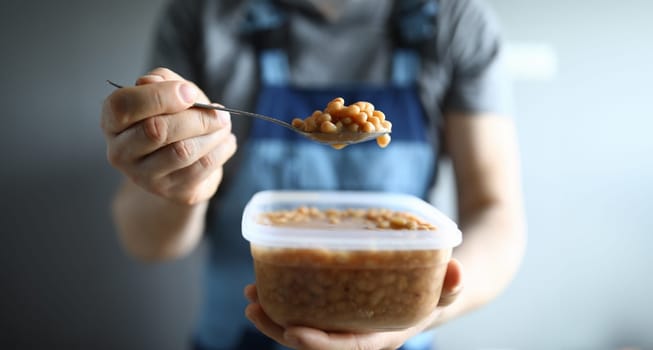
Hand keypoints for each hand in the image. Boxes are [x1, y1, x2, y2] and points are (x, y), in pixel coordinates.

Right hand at [101, 67, 236, 203]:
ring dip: (212, 134)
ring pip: (182, 151)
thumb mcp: (166, 92)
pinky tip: (226, 141)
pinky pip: (202, 168)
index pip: (123, 105)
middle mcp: (121, 152)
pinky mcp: (172, 192)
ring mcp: (144, 178)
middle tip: (219, 111)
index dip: (159, 96)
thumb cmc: (171, 119)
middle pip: (156, 130)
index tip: (189, 92)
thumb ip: (162, 81)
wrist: (178, 165)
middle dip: (196, 117)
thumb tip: (153, 81)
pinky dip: (221, 149)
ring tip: (224, 124)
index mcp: (112, 121)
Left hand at [245, 258, 462, 349]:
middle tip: (252, 308)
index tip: (293, 333)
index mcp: (383, 334)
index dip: (320, 344)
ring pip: (306, 325)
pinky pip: (310, 307)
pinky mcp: (341, 304)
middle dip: (280, 329)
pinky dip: (287, 299)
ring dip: (275, 315)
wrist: (436, 289)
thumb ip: (452, 283)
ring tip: (249, 296)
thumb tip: (456, 268)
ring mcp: (348, 319)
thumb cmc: (441, 290)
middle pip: (315, 341)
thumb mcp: (450, 288)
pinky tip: (266, 284)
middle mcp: (360, 331)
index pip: (347, 347)